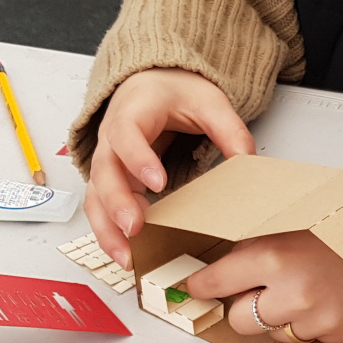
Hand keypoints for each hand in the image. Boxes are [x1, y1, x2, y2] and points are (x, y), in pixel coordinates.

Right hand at [86, 69, 255, 266]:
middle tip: (135, 229)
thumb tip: (247, 162)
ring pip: (95, 196)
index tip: (157, 183)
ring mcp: (107, 161)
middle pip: (104, 172)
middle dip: (117, 203)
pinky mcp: (111, 180)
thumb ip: (229, 129)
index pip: (126, 134)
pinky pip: (100, 208)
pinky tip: (125, 255)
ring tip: (127, 258)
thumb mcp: (208, 100)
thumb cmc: (173, 91)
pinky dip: (108, 233)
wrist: (151, 83)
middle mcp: (111, 137)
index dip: (138, 158)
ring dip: (107, 229)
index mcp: (133, 112)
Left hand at [187, 230, 342, 342]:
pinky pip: (313, 339)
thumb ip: (253, 245)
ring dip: (284, 317)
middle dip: (246, 306)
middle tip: (265, 289)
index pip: (214, 283)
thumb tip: (213, 269)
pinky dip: (317, 323)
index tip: (197, 287)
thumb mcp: (291, 221)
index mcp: (272, 257)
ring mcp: (321, 319)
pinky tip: (333, 297)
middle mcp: (293, 293)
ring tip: (310, 288)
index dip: (203, 285)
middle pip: (239, 322)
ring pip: (277, 334)